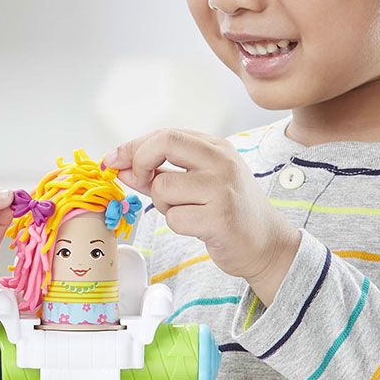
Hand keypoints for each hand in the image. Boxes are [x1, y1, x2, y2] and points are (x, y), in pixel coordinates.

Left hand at [102, 129, 299, 304]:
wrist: (268, 245)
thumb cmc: (229, 213)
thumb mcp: (197, 184)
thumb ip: (159, 173)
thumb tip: (119, 166)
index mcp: (216, 148)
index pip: (165, 134)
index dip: (132, 147)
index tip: (112, 160)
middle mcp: (221, 161)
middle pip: (164, 143)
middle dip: (139, 162)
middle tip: (139, 182)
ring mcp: (222, 188)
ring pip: (162, 187)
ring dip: (164, 205)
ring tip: (187, 213)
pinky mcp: (220, 218)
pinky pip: (174, 219)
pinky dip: (178, 226)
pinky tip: (200, 228)